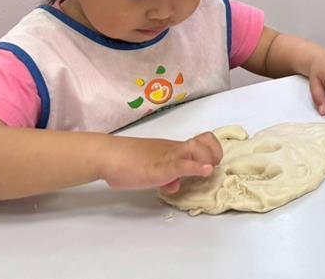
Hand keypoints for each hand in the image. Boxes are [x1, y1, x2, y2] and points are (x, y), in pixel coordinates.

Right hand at [99, 132, 222, 193]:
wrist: (109, 157)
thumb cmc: (127, 162)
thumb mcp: (152, 170)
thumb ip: (167, 175)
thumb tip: (175, 184)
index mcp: (174, 149)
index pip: (202, 140)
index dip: (213, 150)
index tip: (211, 164)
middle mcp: (174, 149)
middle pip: (206, 141)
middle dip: (215, 154)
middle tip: (211, 168)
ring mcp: (167, 157)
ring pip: (197, 149)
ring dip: (207, 159)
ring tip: (207, 171)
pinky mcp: (159, 168)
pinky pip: (182, 164)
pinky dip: (196, 168)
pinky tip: (204, 172)